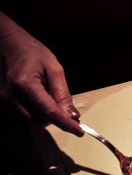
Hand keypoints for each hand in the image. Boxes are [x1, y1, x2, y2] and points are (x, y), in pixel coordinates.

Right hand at [0, 13, 81, 133]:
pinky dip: (34, 111)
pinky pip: (22, 115)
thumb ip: (62, 93)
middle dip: (54, 118)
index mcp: (25, 84)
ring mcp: (2, 100)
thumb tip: (72, 115)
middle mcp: (10, 95)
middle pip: (38, 121)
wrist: (6, 44)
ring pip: (30, 120)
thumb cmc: (31, 51)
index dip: (65, 123)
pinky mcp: (1, 102)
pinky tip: (36, 96)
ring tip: (45, 93)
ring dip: (44, 115)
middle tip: (63, 105)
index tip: (79, 131)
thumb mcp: (54, 68)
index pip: (49, 111)